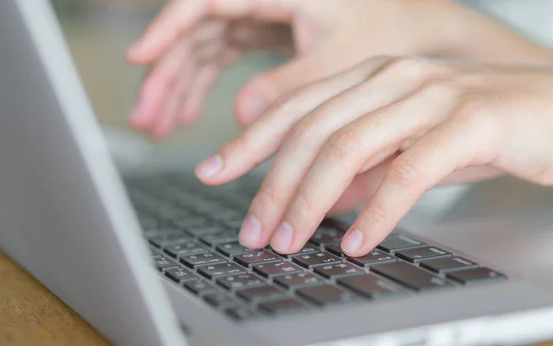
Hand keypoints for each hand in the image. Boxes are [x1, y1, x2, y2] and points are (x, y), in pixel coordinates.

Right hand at [126, 0, 460, 138]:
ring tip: (157, 127)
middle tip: (145, 117)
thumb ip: (290, 88)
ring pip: (201, 47)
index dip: (168, 27)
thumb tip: (242, 117)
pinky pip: (219, 59)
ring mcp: (258, 15)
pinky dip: (201, 88)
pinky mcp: (262, 33)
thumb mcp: (339, 61)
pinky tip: (185, 117)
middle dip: (165, 73)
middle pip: (194, 29)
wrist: (413, 28)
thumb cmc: (388, 29)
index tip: (140, 57)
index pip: (207, 0)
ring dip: (177, 86)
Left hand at [194, 56, 552, 255]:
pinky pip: (409, 169)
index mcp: (371, 76)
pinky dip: (378, 209)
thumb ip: (361, 169)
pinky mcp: (470, 120)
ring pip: (349, 147)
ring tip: (290, 242)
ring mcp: (430, 93)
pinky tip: (358, 241)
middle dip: (272, 186)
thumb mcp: (407, 147)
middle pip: (312, 131)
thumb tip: (315, 200)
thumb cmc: (485, 128)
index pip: (295, 108)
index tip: (214, 173)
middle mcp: (392, 77)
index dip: (249, 142)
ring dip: (311, 201)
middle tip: (252, 232)